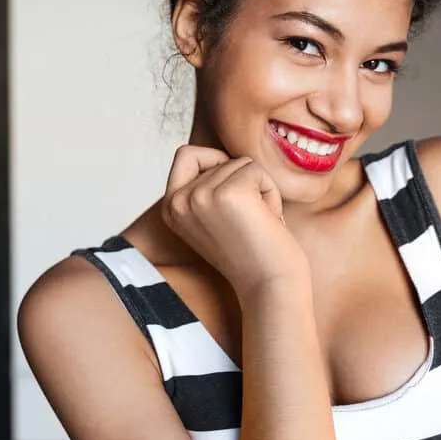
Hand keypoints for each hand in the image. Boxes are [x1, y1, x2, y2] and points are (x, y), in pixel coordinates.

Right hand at [162, 145, 309, 297]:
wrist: (269, 286)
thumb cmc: (250, 252)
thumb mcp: (212, 216)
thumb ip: (204, 187)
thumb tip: (222, 153)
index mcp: (169, 208)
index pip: (186, 154)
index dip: (214, 163)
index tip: (231, 196)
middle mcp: (178, 201)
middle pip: (219, 157)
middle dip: (243, 183)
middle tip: (247, 220)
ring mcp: (200, 196)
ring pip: (241, 163)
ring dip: (259, 190)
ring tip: (257, 223)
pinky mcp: (229, 194)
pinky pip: (258, 171)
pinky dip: (271, 192)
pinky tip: (268, 221)